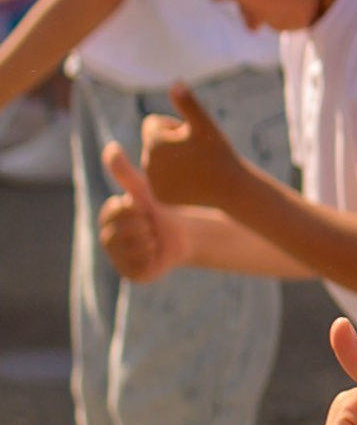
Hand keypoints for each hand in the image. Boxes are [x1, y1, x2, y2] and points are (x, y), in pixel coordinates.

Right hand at [97, 136, 171, 283]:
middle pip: (123, 233)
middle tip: (152, 227)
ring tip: (154, 238)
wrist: (182, 235)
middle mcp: (106, 240)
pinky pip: (142, 266)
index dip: (137, 209)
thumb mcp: (144, 190)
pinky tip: (157, 253)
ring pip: (132, 249)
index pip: (117, 212)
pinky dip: (154, 257)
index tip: (145, 210)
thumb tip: (110, 148)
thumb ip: (125, 172)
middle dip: (145, 226)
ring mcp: (117, 260)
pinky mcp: (131, 275)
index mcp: (106, 219)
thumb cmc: (161, 209)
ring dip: (151, 241)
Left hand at [137, 83, 240, 211]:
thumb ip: (187, 102)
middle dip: (171, 144)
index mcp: (154, 142)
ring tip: (196, 168)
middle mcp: (147, 163)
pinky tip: (191, 182)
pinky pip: (160, 179)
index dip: (175, 127)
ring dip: (172, 160)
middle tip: (196, 155)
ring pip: (157, 161)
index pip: (153, 124)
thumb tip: (176, 82)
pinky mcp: (160, 197)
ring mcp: (153, 183)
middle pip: (153, 142)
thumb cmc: (219, 153)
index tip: (192, 138)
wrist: (232, 189)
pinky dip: (173, 178)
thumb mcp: (205, 124)